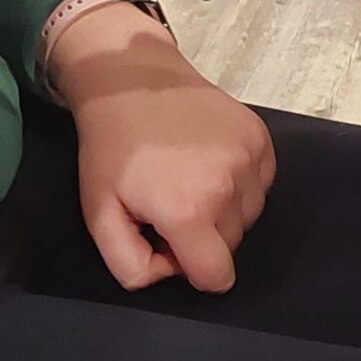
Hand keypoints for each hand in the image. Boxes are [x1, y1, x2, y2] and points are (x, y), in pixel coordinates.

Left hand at [50, 3, 274, 292]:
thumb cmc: (113, 151)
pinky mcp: (261, 136)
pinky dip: (241, 183)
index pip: (218, 277)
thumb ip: (130, 267)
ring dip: (225, 211)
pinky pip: (262, 184)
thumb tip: (172, 272)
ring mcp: (250, 156)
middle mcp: (229, 186)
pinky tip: (211, 163)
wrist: (135, 82)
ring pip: (249, 215)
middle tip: (171, 204)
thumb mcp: (99, 216)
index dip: (191, 269)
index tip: (169, 241)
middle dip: (204, 237)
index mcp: (189, 211)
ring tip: (191, 180)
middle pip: (231, 245)